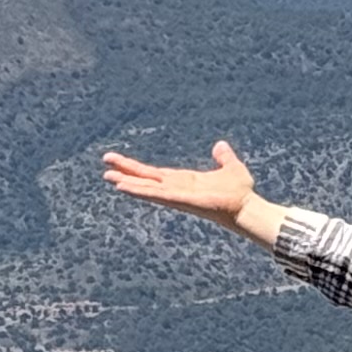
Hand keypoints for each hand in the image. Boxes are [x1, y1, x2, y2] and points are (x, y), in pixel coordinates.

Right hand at [103, 138, 285, 246]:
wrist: (246, 206)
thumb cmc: (239, 192)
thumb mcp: (230, 167)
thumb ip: (224, 157)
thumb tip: (220, 145)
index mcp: (183, 181)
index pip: (155, 174)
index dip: (137, 169)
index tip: (121, 163)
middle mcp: (176, 188)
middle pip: (145, 179)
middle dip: (125, 171)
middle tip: (105, 164)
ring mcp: (176, 195)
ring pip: (146, 187)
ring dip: (127, 182)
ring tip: (107, 176)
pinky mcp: (179, 199)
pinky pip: (155, 194)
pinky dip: (139, 190)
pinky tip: (123, 186)